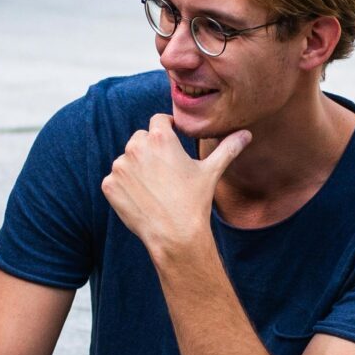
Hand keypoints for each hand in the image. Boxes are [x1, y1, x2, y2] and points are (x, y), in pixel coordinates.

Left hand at [101, 113, 251, 261]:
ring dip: (137, 168)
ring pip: (127, 159)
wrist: (175, 234)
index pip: (159, 120)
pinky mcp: (109, 185)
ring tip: (156, 188)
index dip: (167, 129)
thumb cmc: (195, 201)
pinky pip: (115, 179)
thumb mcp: (211, 171)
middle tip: (166, 171)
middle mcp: (136, 148)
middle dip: (151, 150)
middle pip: (141, 139)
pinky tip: (142, 198)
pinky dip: (125, 186)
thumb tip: (246, 134)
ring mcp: (119, 167)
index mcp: (160, 138)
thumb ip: (227, 148)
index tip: (173, 140)